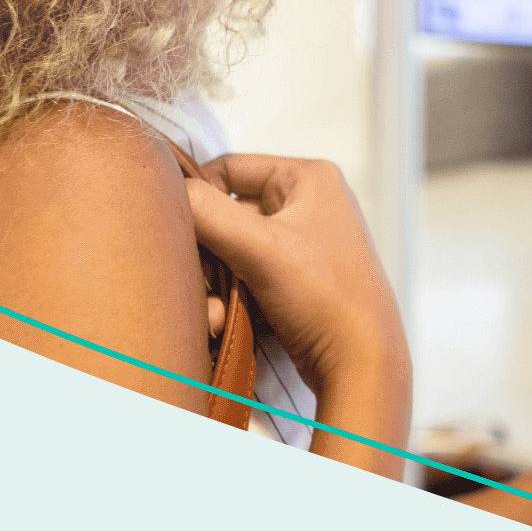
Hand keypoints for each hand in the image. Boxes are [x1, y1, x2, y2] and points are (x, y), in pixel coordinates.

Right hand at [184, 154, 404, 397]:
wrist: (361, 362)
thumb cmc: (326, 297)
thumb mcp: (260, 248)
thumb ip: (207, 213)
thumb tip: (170, 191)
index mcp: (309, 178)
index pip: (229, 167)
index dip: (198, 195)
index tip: (176, 229)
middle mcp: (309, 203)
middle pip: (228, 213)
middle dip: (207, 251)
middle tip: (200, 280)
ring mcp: (304, 243)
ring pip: (232, 250)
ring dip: (216, 281)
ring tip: (215, 310)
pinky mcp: (297, 279)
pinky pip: (247, 276)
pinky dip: (233, 297)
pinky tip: (227, 322)